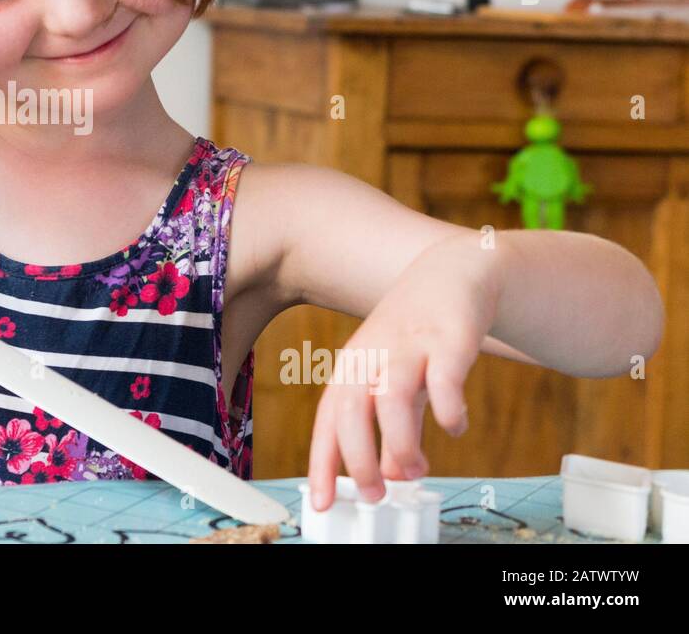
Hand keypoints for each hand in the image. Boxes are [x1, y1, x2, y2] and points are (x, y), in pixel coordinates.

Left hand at [306, 236, 500, 510]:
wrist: (454, 275)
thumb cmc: (418, 338)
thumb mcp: (398, 383)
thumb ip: (396, 428)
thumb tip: (395, 476)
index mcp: (353, 369)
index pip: (328, 421)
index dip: (323, 462)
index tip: (323, 504)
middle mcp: (373, 357)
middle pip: (350, 411)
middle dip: (360, 460)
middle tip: (375, 496)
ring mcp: (408, 346)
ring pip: (389, 397)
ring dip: (400, 443)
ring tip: (417, 468)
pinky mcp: (448, 339)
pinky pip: (443, 379)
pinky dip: (448, 410)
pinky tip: (455, 426)